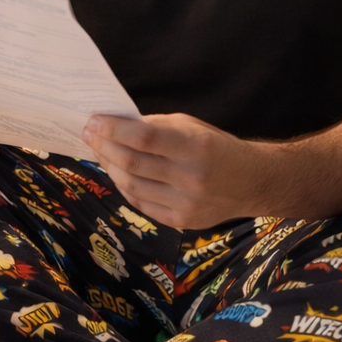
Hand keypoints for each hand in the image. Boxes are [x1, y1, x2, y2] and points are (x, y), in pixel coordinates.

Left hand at [82, 112, 262, 228]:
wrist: (252, 183)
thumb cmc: (217, 148)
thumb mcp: (192, 127)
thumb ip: (156, 126)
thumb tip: (115, 125)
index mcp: (195, 146)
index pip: (143, 137)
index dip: (113, 129)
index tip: (94, 121)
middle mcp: (191, 177)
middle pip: (132, 163)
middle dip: (104, 146)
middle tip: (88, 134)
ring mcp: (185, 202)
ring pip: (131, 185)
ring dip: (109, 166)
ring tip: (100, 152)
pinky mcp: (181, 220)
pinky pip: (141, 202)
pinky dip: (124, 186)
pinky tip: (116, 172)